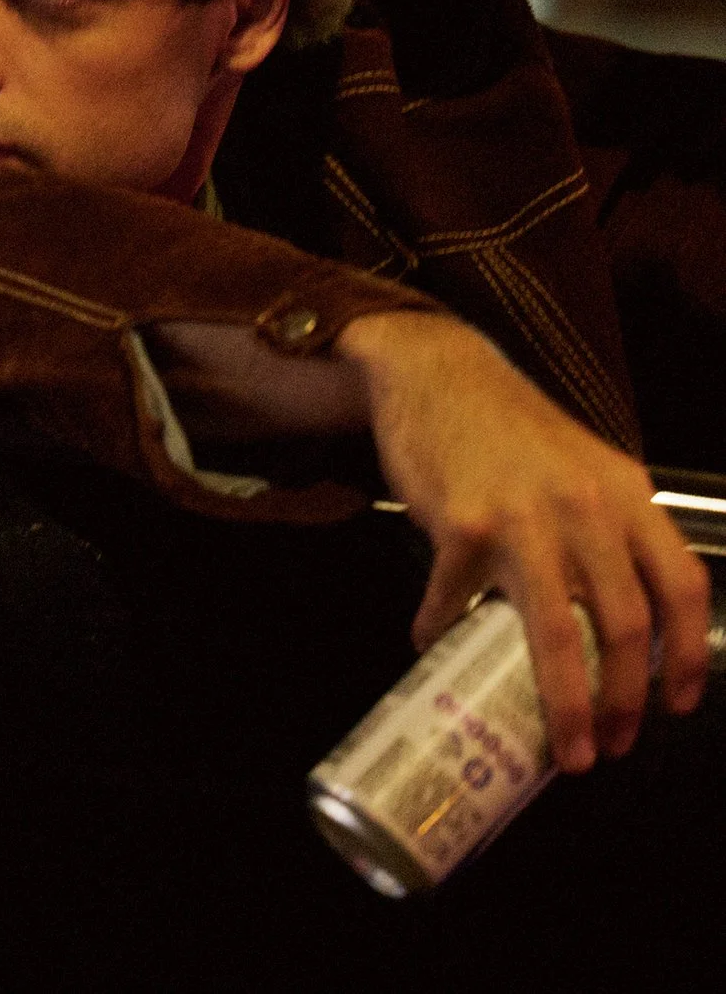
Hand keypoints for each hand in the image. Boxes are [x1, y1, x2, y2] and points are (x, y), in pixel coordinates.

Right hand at [338, 310, 709, 771]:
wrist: (438, 373)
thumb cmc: (510, 431)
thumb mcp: (583, 469)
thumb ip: (605, 531)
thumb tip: (611, 621)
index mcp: (627, 495)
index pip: (683, 586)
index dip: (688, 656)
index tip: (675, 706)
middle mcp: (587, 506)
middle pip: (625, 623)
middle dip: (624, 700)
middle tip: (610, 746)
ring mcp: (524, 515)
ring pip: (555, 629)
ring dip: (564, 702)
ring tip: (562, 746)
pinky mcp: (462, 522)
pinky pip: (455, 598)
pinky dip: (441, 630)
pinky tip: (431, 643)